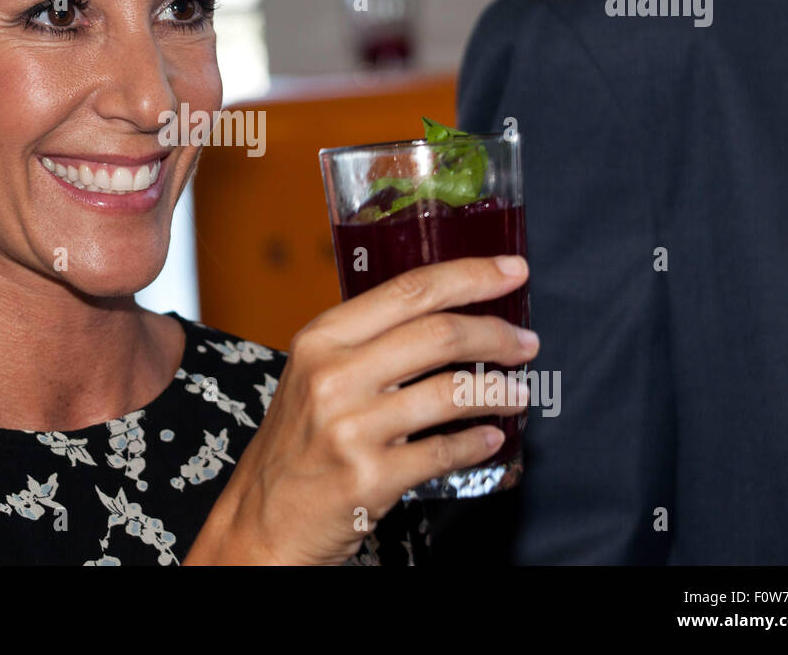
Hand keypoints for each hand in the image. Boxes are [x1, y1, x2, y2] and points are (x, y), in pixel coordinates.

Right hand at [185, 254, 536, 564]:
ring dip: (498, 391)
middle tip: (524, 343)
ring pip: (451, 392)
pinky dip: (479, 444)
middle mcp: (333, 376)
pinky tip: (489, 440)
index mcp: (321, 339)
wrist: (262, 518)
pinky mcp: (369, 477)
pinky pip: (445, 452)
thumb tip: (446, 314)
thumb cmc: (296, 444)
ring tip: (516, 394)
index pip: (409, 290)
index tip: (512, 270)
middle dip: (496, 334)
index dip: (470, 275)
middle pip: (438, 334)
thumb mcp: (314, 374)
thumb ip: (367, 342)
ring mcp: (351, 428)